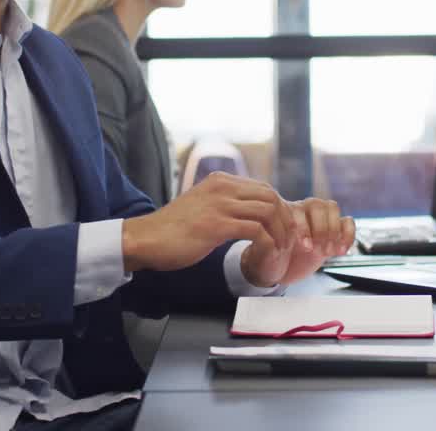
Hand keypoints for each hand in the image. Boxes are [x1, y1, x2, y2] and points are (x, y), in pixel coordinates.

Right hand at [121, 172, 296, 273]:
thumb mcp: (203, 206)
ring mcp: (220, 204)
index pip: (264, 188)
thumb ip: (224, 205)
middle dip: (285, 220)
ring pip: (267, 212)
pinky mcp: (216, 225)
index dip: (280, 209)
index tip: (284, 229)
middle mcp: (223, 187)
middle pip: (271, 197)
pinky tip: (267, 254)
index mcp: (221, 181)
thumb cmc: (173, 229)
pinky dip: (267, 243)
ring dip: (280, 233)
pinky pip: (255, 230)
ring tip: (281, 250)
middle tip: (290, 241)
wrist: (146, 239)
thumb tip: (248, 216)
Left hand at [240, 198, 354, 287]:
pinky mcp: (332, 233)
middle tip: (318, 249)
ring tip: (329, 250)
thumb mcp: (264, 255)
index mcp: (285, 213)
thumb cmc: (268, 260)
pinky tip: (341, 250)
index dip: (305, 228)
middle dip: (321, 229)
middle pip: (319, 205)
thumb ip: (268, 246)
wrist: (277, 271)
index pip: (301, 209)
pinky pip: (347, 222)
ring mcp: (318, 222)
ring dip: (334, 230)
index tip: (304, 247)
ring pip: (333, 209)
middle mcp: (303, 213)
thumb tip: (275, 241)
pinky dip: (348, 235)